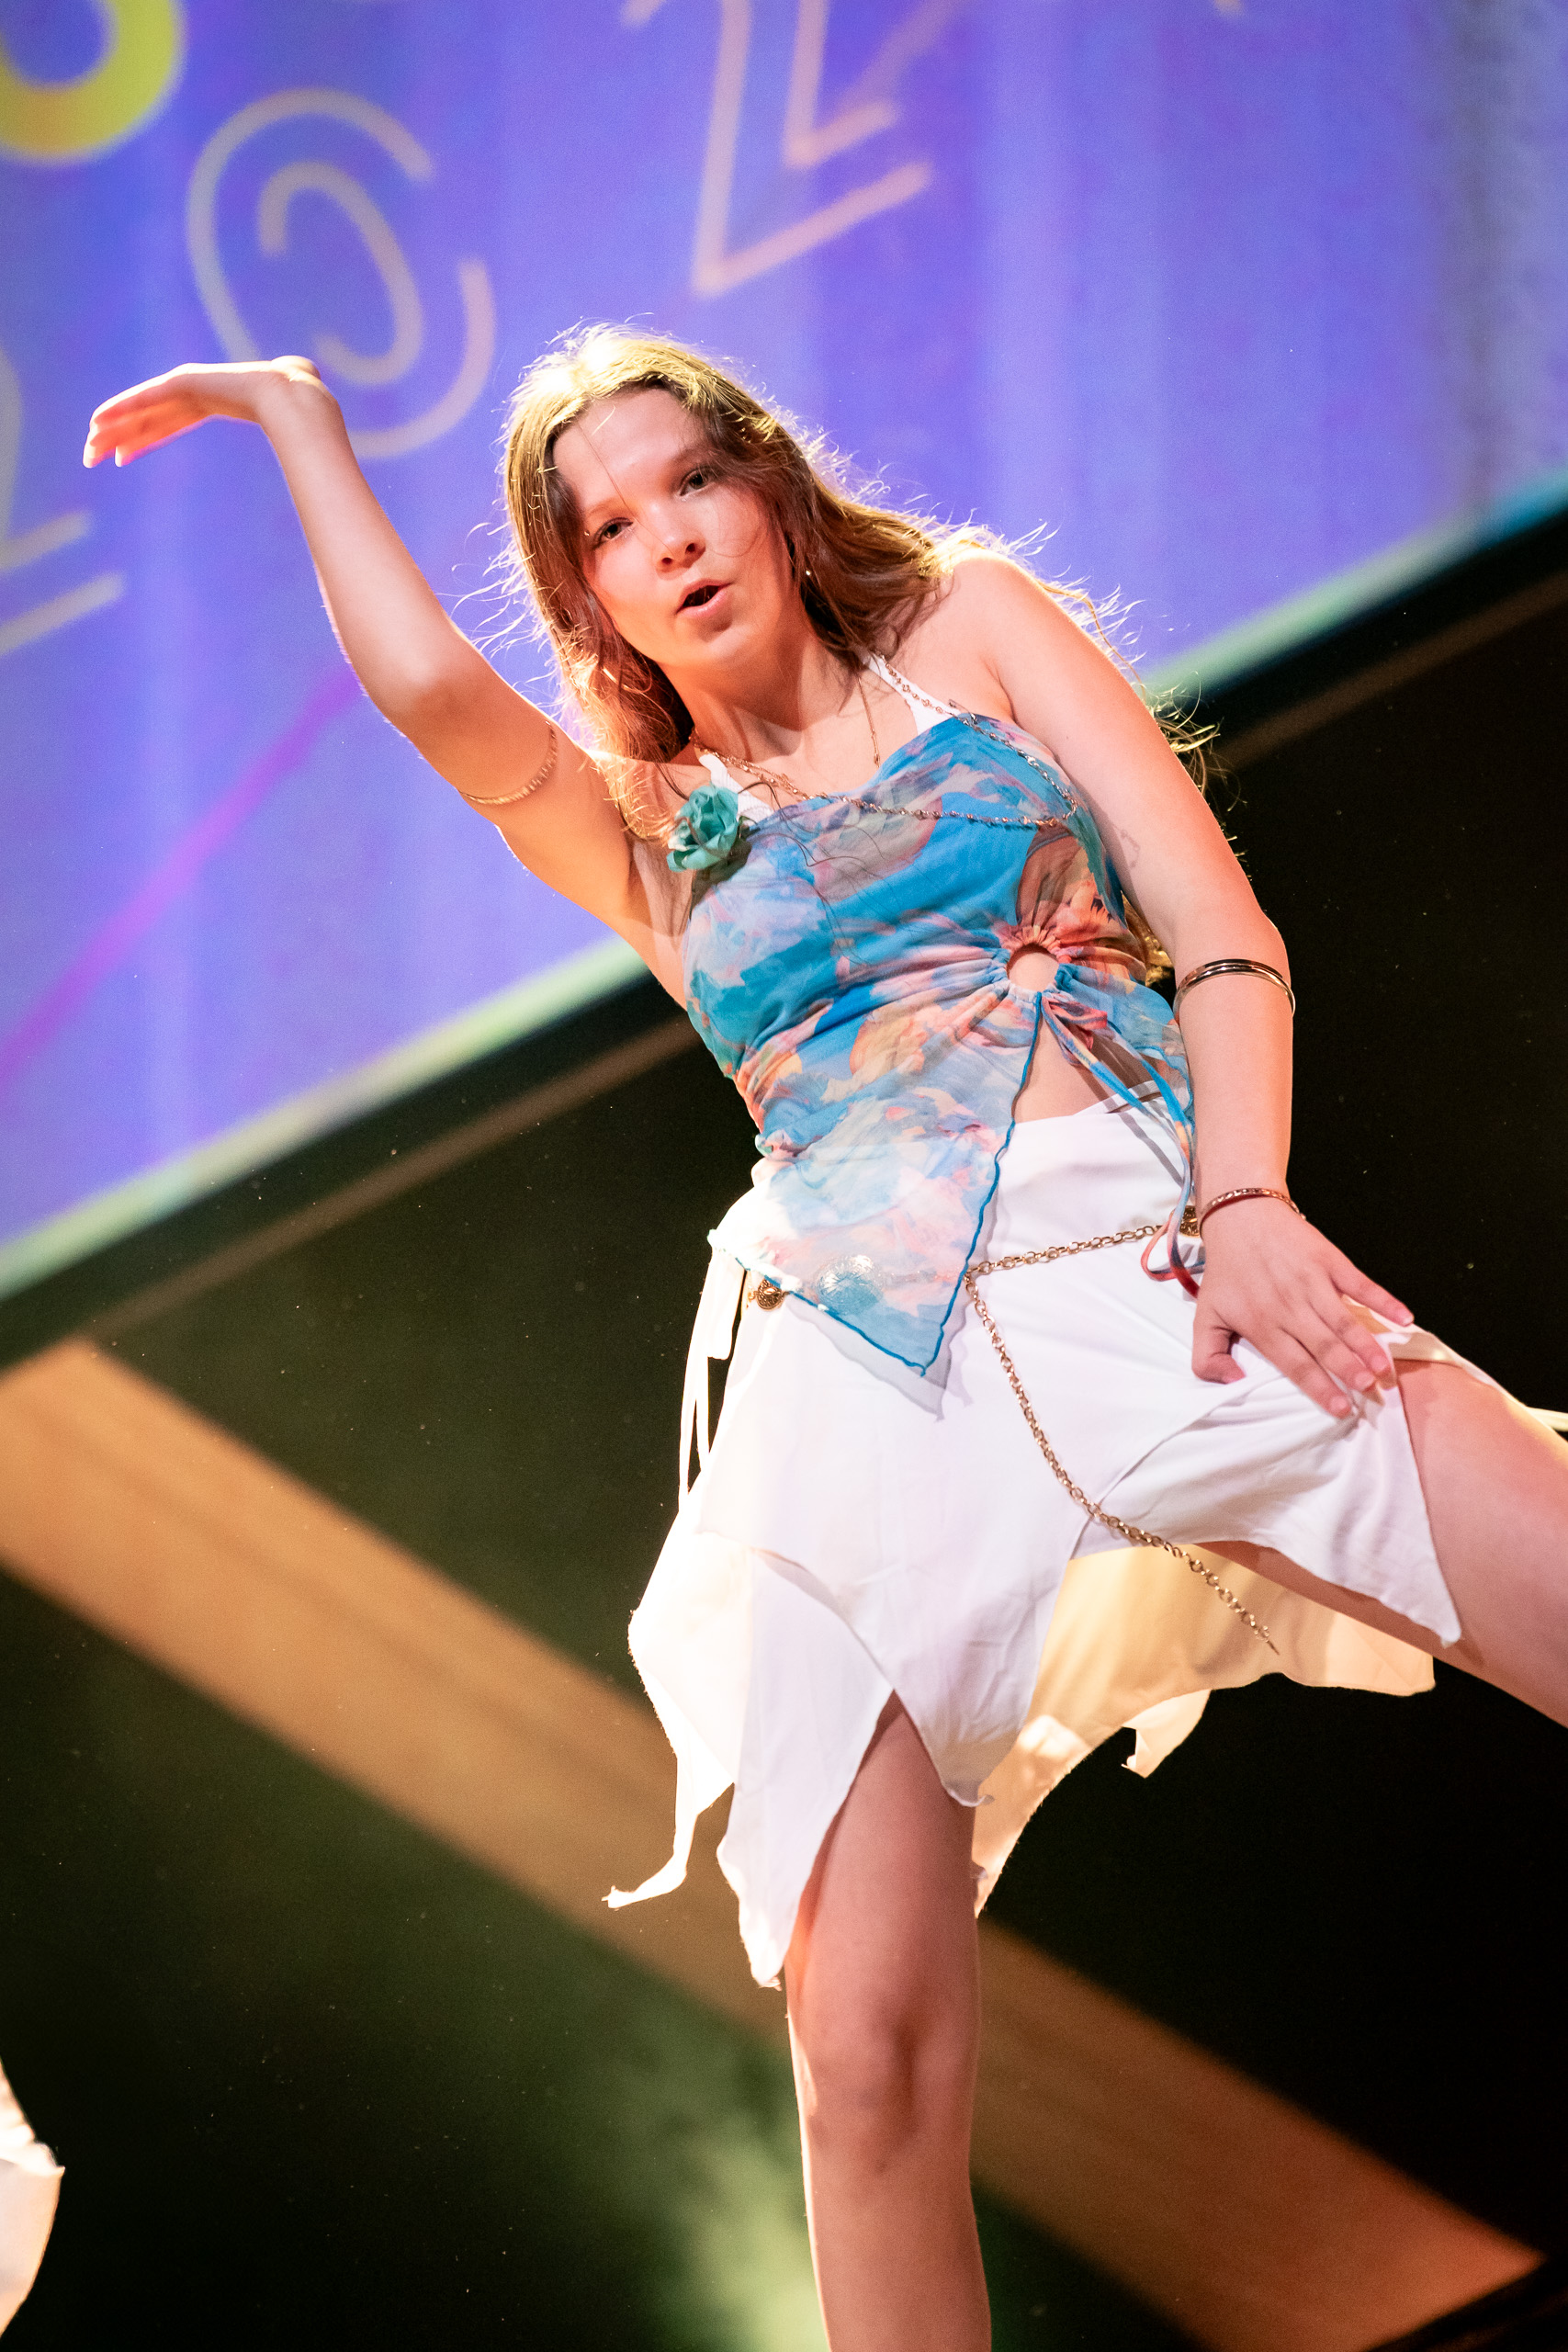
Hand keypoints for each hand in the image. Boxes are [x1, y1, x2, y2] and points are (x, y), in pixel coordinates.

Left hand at [83, 356, 333, 466]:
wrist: (302, 401)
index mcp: (218, 399)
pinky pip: (147, 398)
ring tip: (88, 448)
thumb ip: (295, 444)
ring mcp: (191, 383)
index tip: (123, 458)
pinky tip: (99, 423)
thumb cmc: (304, 419)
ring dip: (112, 427)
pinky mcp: (188, 382)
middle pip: (148, 415)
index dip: (144, 437)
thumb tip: (320, 467)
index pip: (170, 420)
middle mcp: (198, 389)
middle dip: (119, 435)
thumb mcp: (295, 436)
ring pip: (141, 408)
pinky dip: (122, 409)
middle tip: (92, 457)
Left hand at [1191, 1198, 1413, 1418]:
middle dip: (1349, 1370)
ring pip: (1344, 1319)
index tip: (1341, 1409)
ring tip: (1385, 1367)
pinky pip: (1360, 1283)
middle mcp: (1289, 1306)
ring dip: (1366, 1344)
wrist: (1240, 1216)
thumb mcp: (1204, 1316)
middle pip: (1324, 1344)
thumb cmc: (1226, 1271)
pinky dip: (1383, 1300)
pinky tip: (1404, 1318)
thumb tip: (1233, 1383)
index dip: (1319, 1387)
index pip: (1295, 1363)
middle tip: (1370, 1390)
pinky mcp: (1329, 1261)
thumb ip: (1208, 1357)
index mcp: (1261, 1323)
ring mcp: (1312, 1282)